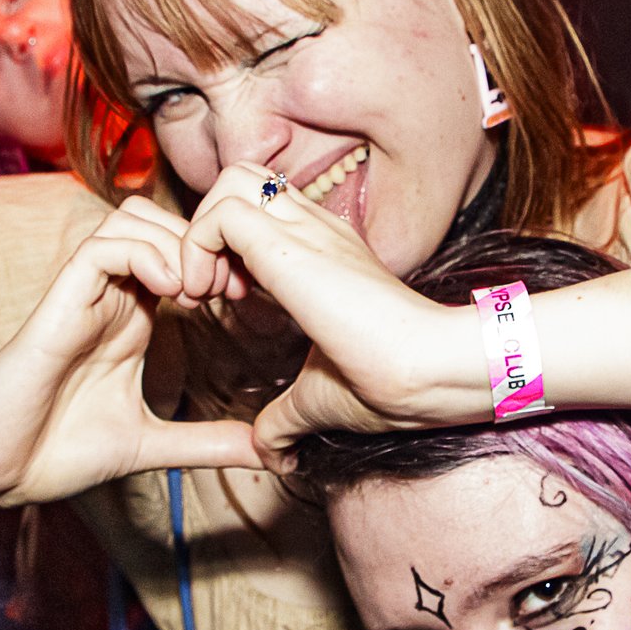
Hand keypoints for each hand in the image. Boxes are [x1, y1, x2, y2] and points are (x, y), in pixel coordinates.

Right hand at [0, 197, 260, 503]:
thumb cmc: (58, 451)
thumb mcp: (152, 444)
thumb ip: (207, 443)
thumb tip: (266, 454)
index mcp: (133, 317)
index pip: (181, 250)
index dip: (220, 258)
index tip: (250, 298)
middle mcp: (110, 296)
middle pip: (161, 218)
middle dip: (205, 240)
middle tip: (231, 288)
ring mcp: (83, 295)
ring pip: (132, 219)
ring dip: (176, 243)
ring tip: (199, 293)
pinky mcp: (58, 303)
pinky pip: (101, 248)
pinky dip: (143, 255)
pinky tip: (170, 293)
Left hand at [177, 164, 486, 463]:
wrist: (433, 370)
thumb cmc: (394, 383)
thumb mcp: (321, 399)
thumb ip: (287, 418)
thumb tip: (271, 451)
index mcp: (325, 254)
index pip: (261, 211)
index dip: (228, 248)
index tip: (227, 302)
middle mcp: (315, 229)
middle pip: (244, 177)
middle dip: (208, 227)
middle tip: (212, 288)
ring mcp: (306, 230)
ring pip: (230, 179)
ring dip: (201, 232)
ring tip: (208, 290)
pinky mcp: (290, 245)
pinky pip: (221, 212)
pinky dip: (197, 248)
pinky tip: (211, 297)